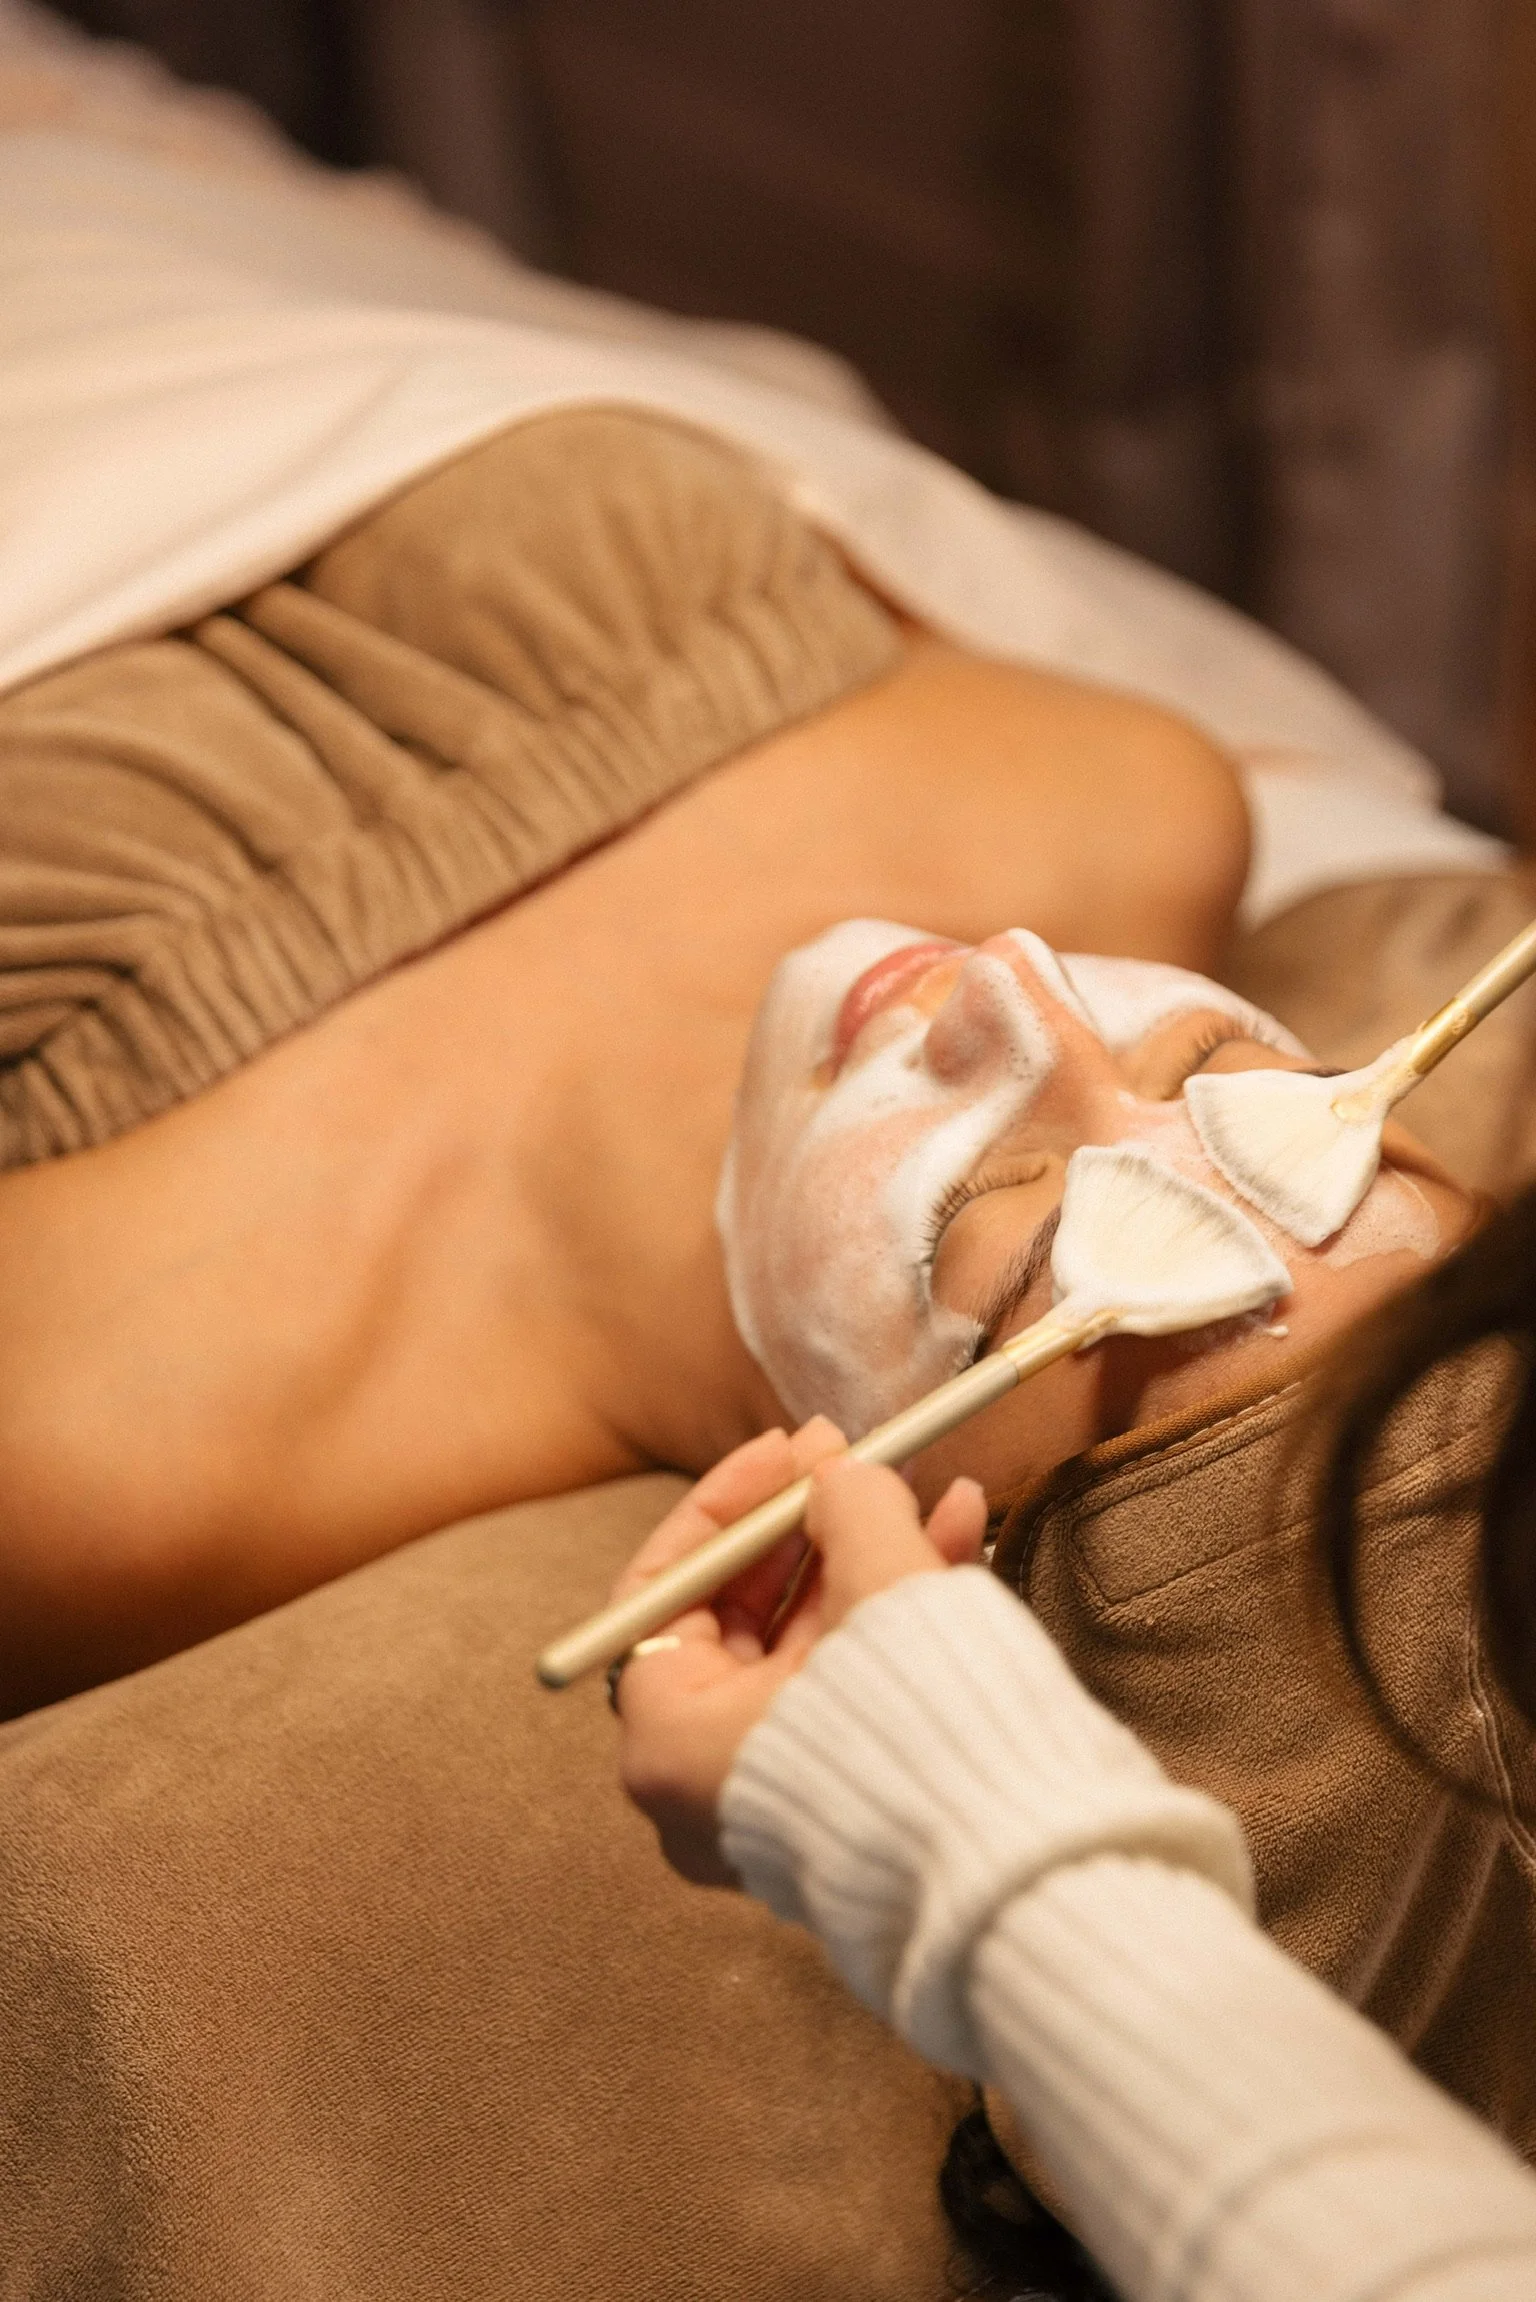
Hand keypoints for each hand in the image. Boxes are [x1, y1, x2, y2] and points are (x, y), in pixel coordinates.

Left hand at [609, 1419, 986, 1884]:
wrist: (1014, 1871)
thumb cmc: (914, 1733)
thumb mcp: (877, 1581)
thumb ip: (848, 1509)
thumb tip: (841, 1477)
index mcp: (667, 1740)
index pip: (668, 1587)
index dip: (732, 1503)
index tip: (788, 1448)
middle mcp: (704, 1784)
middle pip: (744, 1617)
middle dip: (811, 1528)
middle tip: (855, 1459)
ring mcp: (778, 1801)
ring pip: (814, 1649)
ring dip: (870, 1559)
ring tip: (931, 1489)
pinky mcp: (849, 1807)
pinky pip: (855, 1691)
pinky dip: (897, 1619)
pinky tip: (960, 1538)